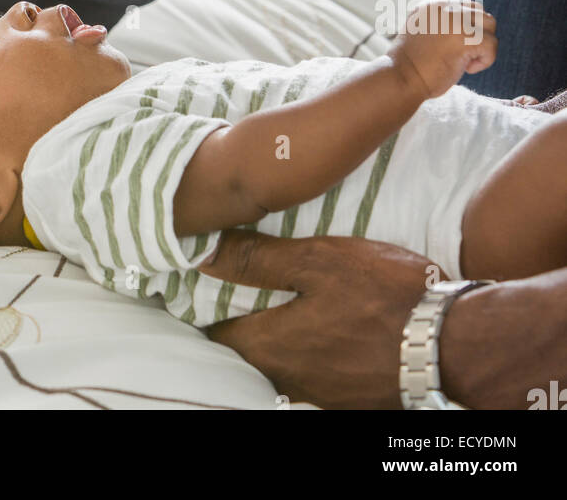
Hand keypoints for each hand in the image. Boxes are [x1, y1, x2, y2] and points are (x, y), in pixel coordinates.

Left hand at [201, 230, 439, 408]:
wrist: (451, 343)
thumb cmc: (382, 296)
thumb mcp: (317, 261)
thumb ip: (258, 260)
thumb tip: (204, 254)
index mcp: (273, 345)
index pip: (218, 333)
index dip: (206, 306)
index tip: (201, 285)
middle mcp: (290, 379)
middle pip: (248, 353)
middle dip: (240, 323)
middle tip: (237, 291)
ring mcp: (322, 393)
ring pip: (282, 365)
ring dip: (276, 339)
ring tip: (280, 307)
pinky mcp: (351, 398)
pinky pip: (314, 375)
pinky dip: (309, 353)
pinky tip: (323, 330)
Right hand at [390, 0, 496, 97]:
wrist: (401, 78)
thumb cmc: (411, 65)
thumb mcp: (423, 34)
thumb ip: (441, 25)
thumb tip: (468, 28)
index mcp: (433, 5)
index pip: (466, 6)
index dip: (468, 28)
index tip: (452, 48)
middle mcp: (445, 7)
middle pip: (481, 13)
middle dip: (479, 35)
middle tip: (462, 55)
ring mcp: (456, 20)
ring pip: (490, 25)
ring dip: (483, 46)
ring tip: (465, 61)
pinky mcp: (465, 37)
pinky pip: (492, 44)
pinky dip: (485, 61)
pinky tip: (467, 69)